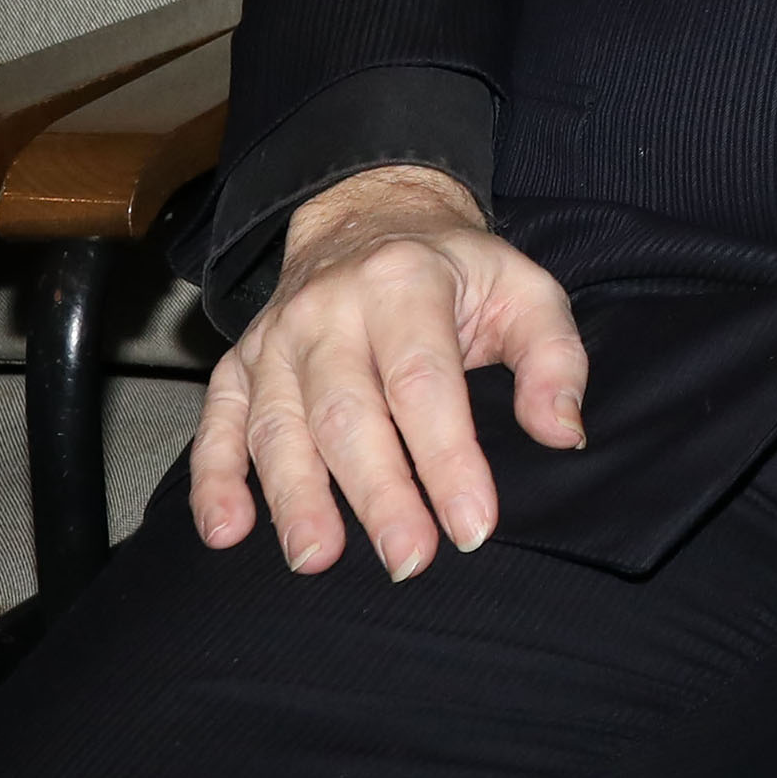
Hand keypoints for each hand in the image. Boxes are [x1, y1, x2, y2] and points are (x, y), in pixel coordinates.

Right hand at [189, 164, 586, 576]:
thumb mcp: (526, 290)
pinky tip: (225, 531)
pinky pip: (218, 422)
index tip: (474, 526)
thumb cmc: (459, 273)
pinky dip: (214, 478)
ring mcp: (275, 338)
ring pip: (279, 425)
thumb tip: (562, 433)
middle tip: (408, 560)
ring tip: (316, 559)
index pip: (424, 382)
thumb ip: (554, 360)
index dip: (448, 459)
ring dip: (295, 497)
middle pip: (348, 413)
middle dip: (378, 494)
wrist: (370, 217)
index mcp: (405, 283)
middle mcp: (329, 310)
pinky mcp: (239, 364)